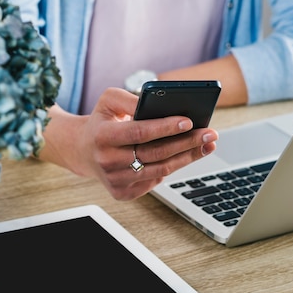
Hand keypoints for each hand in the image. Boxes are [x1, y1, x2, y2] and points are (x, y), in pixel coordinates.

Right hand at [38, 87, 218, 199]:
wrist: (83, 150)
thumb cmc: (103, 121)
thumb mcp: (109, 101)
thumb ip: (131, 98)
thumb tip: (159, 104)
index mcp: (103, 136)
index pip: (140, 132)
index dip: (166, 127)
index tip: (189, 121)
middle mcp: (107, 162)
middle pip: (156, 153)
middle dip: (187, 142)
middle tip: (210, 133)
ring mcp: (115, 181)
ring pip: (160, 170)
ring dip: (187, 157)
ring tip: (207, 144)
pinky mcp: (123, 193)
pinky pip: (155, 181)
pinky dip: (172, 168)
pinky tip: (187, 156)